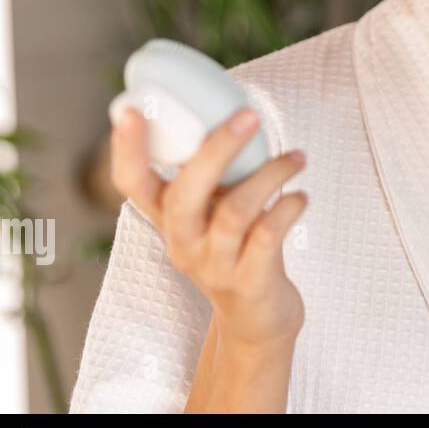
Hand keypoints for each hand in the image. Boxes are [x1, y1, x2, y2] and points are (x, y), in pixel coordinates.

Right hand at [110, 106, 308, 346]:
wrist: (256, 317)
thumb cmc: (237, 248)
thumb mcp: (214, 212)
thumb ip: (214, 174)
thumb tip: (233, 111)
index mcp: (167, 219)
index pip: (132, 184)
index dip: (127, 149)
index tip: (131, 110)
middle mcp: (183, 242)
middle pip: (183, 194)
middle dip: (216, 150)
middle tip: (248, 115)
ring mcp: (214, 265)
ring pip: (234, 211)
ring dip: (270, 175)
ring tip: (296, 158)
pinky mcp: (250, 281)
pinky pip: (267, 236)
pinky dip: (288, 208)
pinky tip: (301, 196)